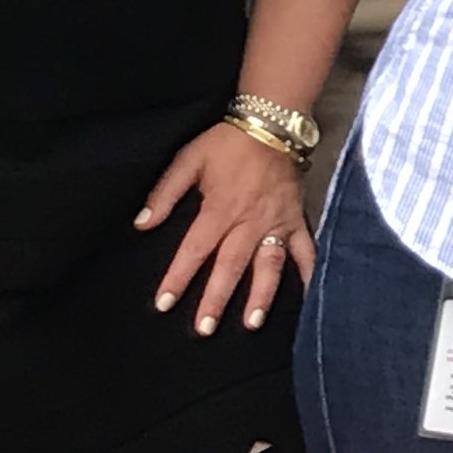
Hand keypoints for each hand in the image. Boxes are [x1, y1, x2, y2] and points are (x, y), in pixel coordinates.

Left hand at [137, 122, 313, 333]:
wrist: (270, 125)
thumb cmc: (226, 143)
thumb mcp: (188, 160)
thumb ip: (164, 194)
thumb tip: (142, 224)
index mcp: (219, 208)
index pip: (195, 249)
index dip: (178, 277)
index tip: (164, 303)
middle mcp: (249, 222)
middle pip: (230, 266)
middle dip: (216, 298)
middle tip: (204, 328)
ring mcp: (276, 223)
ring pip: (268, 265)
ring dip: (260, 295)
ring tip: (250, 323)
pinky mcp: (296, 220)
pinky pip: (306, 249)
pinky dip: (310, 272)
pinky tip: (310, 296)